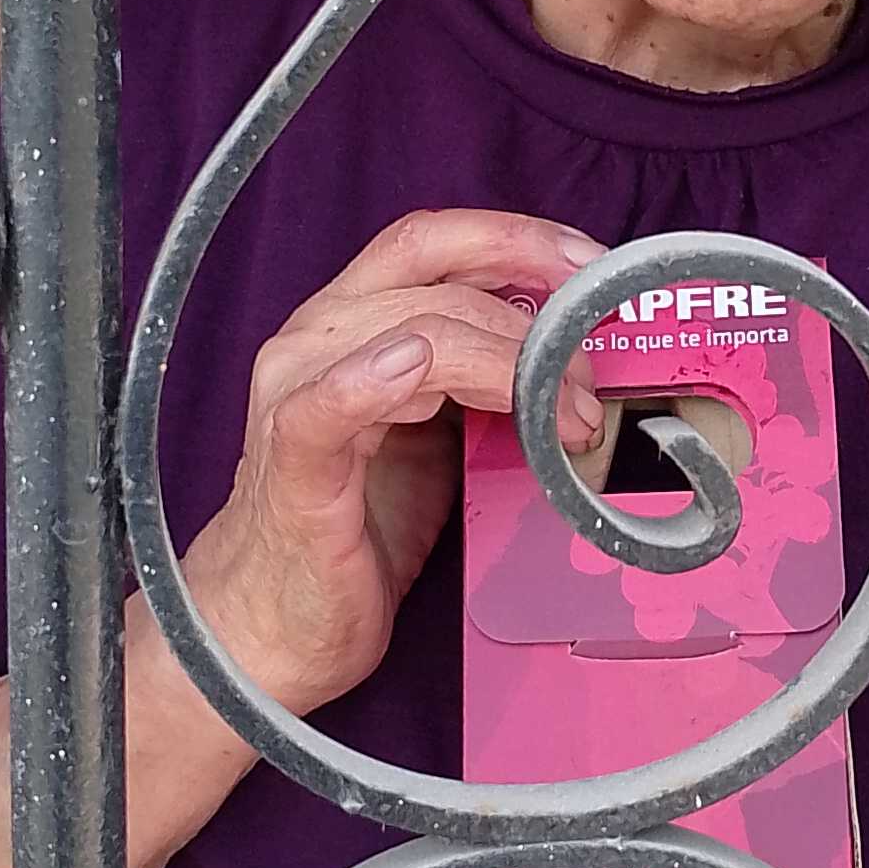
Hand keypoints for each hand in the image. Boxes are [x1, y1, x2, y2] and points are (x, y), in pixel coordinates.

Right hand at [179, 212, 606, 720]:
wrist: (272, 627)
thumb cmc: (356, 528)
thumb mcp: (440, 437)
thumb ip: (485, 380)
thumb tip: (573, 353)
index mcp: (351, 320)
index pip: (437, 241)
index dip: (522, 241)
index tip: (596, 271)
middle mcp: (317, 338)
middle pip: (438, 277)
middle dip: (536, 315)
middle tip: (593, 374)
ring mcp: (296, 393)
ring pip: (415, 330)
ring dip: (509, 362)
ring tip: (564, 415)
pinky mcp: (293, 461)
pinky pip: (328, 403)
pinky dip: (376, 377)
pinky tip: (416, 368)